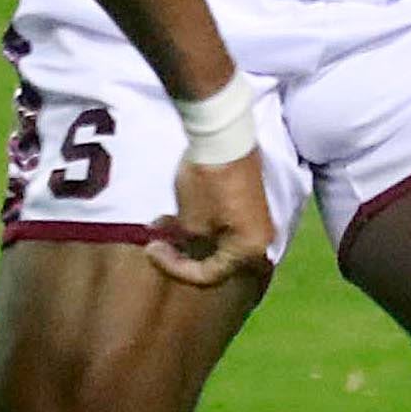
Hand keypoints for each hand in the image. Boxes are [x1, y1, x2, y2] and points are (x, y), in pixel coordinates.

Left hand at [145, 151, 278, 290]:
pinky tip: (175, 211)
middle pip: (215, 259)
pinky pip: (223, 222)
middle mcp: (259, 240)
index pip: (207, 274)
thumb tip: (187, 250)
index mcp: (248, 250)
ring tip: (159, 222)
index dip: (174, 267)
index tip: (151, 250)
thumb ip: (189, 246)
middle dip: (182, 252)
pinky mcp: (248, 202)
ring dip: (187, 235)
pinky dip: (200, 221)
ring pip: (217, 239)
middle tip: (157, 243)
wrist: (223, 137)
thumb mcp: (191, 223)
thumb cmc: (208, 183)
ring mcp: (255, 220)